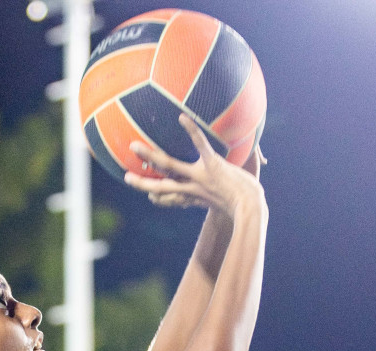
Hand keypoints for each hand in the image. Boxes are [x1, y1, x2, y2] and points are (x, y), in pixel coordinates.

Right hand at [124, 114, 264, 215]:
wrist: (251, 207)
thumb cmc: (242, 205)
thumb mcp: (225, 203)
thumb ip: (220, 196)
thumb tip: (217, 195)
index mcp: (193, 198)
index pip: (168, 199)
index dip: (156, 197)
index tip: (148, 194)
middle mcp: (192, 188)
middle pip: (160, 186)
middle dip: (141, 182)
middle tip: (124, 175)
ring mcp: (201, 175)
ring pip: (169, 165)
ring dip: (150, 156)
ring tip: (134, 146)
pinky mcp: (213, 164)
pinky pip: (199, 145)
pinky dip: (191, 131)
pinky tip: (182, 118)